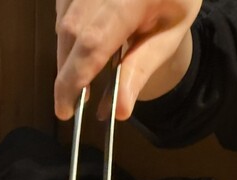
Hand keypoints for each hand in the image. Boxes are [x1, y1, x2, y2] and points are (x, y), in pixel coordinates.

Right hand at [55, 0, 201, 120]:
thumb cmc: (173, 1)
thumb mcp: (168, 36)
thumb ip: (141, 69)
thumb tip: (119, 110)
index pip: (93, 42)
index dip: (74, 80)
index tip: (65, 111)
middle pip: (70, 32)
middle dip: (66, 72)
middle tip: (71, 102)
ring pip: (62, 22)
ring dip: (67, 54)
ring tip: (82, 76)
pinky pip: (63, 10)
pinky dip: (69, 33)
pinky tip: (83, 44)